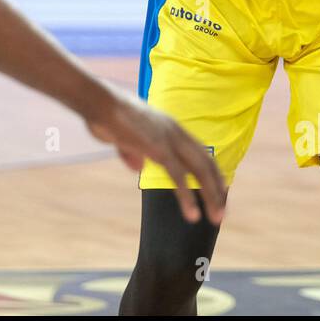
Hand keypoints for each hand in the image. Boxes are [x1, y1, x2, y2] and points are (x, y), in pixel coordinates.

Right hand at [85, 90, 226, 223]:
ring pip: (199, 170)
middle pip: (206, 162)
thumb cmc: (106, 116)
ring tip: (216, 218)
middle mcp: (175, 132)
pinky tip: (192, 215)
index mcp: (170, 127)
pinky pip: (178, 176)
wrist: (97, 102)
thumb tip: (139, 168)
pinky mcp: (157, 149)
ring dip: (211, 196)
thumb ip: (133, 152)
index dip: (211, 173)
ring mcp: (168, 139)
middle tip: (221, 213)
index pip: (200, 153)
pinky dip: (187, 197)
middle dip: (217, 188)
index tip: (219, 193)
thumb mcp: (122, 137)